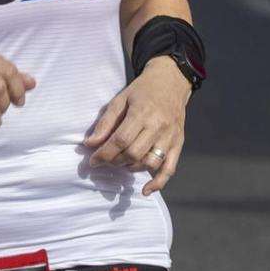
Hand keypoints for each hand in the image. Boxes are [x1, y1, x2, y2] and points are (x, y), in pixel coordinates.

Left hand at [83, 59, 190, 195]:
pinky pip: (170, 167)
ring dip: (131, 168)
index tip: (93, 160)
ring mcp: (170, 135)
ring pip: (149, 162)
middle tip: (105, 160)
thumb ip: (106, 122)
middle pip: (133, 153)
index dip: (104, 153)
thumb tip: (90, 144)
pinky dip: (159, 182)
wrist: (172, 80)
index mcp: (143, 112)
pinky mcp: (179, 142)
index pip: (120, 140)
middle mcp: (159, 125)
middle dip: (114, 161)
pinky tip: (146, 190)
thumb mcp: (121, 99)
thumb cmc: (143, 89)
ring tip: (122, 162)